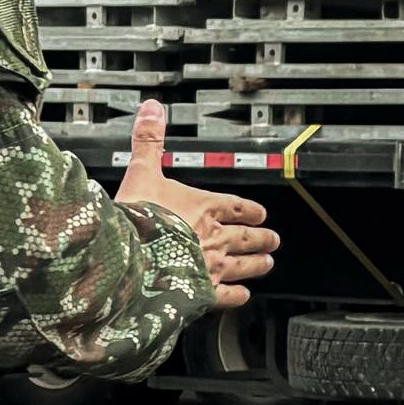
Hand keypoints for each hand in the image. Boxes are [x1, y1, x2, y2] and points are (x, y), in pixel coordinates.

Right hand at [113, 99, 278, 306]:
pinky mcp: (202, 293)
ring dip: (257, 263)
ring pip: (243, 265)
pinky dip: (237, 296)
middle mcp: (213, 237)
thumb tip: (152, 108)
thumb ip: (149, 140)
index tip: (261, 212)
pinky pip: (226, 296)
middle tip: (274, 240)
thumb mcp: (141, 170)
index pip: (236, 206)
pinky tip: (242, 295)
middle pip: (245, 237)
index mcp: (203, 206)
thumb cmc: (136, 217)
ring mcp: (211, 266)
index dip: (250, 209)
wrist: (129, 258)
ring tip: (267, 263)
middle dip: (261, 238)